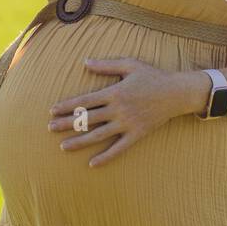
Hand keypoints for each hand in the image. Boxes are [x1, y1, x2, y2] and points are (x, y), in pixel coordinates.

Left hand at [46, 57, 191, 167]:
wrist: (176, 93)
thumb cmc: (152, 76)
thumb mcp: (129, 64)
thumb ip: (106, 65)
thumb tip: (85, 61)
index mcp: (114, 92)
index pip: (85, 101)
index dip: (67, 106)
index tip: (52, 111)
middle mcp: (118, 110)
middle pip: (87, 119)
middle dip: (66, 124)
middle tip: (49, 129)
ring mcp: (127, 124)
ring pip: (99, 135)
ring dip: (80, 142)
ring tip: (63, 147)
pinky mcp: (137, 134)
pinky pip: (119, 148)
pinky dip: (106, 157)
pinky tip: (92, 164)